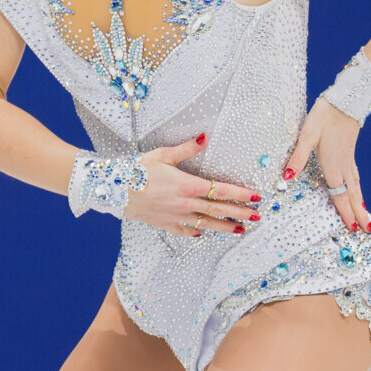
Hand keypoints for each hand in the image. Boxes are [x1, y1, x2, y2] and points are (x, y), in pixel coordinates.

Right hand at [124, 134, 264, 237]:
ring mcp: (175, 216)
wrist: (113, 190)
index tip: (256, 198)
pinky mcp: (164, 223)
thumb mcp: (162, 155)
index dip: (241, 194)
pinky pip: (184, 230)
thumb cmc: (136, 170)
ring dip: (224, 226)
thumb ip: (186, 149)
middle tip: (256, 217)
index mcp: (187, 185)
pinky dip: (195, 231)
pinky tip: (202, 232)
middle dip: (240, 213)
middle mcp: (185, 203)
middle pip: (218, 209)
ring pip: (206, 223)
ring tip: (239, 230)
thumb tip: (204, 137)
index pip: (221, 190)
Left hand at [283, 97, 370, 232]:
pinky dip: (358, 189)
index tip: (352, 228)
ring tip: (367, 218)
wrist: (345, 101)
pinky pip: (356, 177)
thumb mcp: (306, 135)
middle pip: (352, 194)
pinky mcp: (350, 153)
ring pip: (356, 187)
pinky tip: (359, 192)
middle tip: (367, 232)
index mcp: (333, 164)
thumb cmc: (324, 117)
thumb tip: (287, 177)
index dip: (345, 212)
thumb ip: (297, 157)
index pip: (339, 194)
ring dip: (361, 204)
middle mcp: (343, 165)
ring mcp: (349, 160)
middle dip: (359, 214)